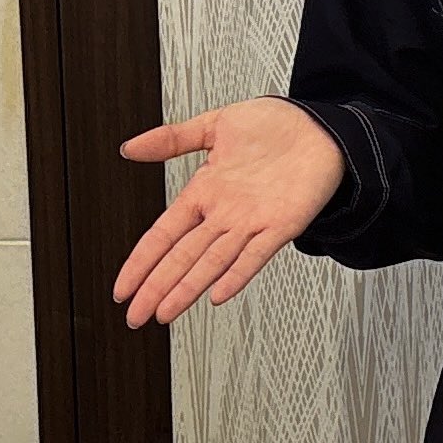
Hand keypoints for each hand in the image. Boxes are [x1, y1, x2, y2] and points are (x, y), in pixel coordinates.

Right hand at [112, 98, 345, 324]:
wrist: (320, 126)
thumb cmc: (274, 126)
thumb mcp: (215, 126)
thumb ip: (172, 140)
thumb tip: (130, 148)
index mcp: (205, 192)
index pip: (163, 234)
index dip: (141, 261)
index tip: (122, 288)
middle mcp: (225, 214)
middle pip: (182, 257)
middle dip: (155, 287)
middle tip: (135, 316)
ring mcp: (252, 222)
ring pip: (212, 263)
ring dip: (187, 289)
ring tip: (164, 313)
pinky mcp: (282, 225)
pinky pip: (256, 255)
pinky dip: (237, 275)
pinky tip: (218, 294)